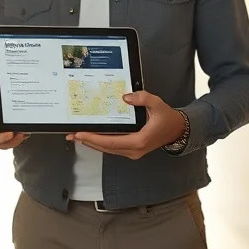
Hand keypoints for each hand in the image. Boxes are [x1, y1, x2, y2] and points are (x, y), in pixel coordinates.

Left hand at [68, 91, 184, 159]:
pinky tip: (91, 138)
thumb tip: (125, 97)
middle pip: (105, 148)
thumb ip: (142, 98)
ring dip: (92, 143)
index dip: (94, 139)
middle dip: (87, 142)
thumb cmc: (167, 119)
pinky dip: (100, 143)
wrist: (177, 130)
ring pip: (107, 150)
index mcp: (139, 141)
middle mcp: (134, 150)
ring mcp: (132, 152)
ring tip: (77, 136)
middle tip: (72, 134)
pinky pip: (112, 148)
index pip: (111, 142)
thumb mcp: (157, 104)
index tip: (81, 134)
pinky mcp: (131, 149)